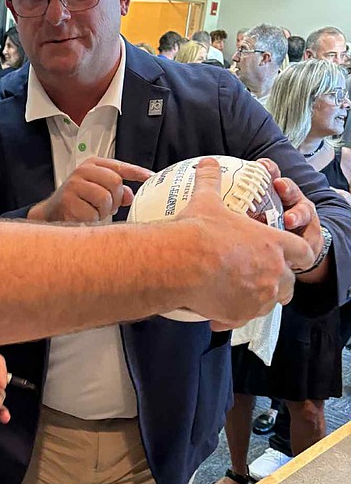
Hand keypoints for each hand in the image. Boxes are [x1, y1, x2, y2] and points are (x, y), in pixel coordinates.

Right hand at [28, 157, 152, 224]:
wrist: (51, 212)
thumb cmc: (78, 200)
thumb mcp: (97, 190)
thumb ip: (116, 190)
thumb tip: (130, 196)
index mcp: (92, 164)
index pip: (119, 166)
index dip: (137, 172)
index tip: (150, 177)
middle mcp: (82, 171)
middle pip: (115, 182)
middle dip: (115, 199)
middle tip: (108, 207)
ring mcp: (74, 185)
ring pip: (105, 199)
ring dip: (103, 211)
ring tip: (94, 211)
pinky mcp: (68, 201)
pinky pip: (93, 213)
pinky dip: (92, 219)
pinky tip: (84, 217)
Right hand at [177, 158, 313, 328]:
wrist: (179, 264)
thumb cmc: (197, 233)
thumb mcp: (206, 201)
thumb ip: (210, 181)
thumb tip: (206, 164)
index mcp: (273, 244)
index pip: (303, 252)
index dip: (298, 255)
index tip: (291, 257)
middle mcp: (272, 272)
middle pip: (289, 284)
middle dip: (279, 282)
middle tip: (261, 278)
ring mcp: (258, 297)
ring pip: (269, 305)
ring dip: (259, 300)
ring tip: (240, 295)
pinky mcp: (240, 315)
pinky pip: (242, 319)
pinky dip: (233, 316)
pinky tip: (218, 313)